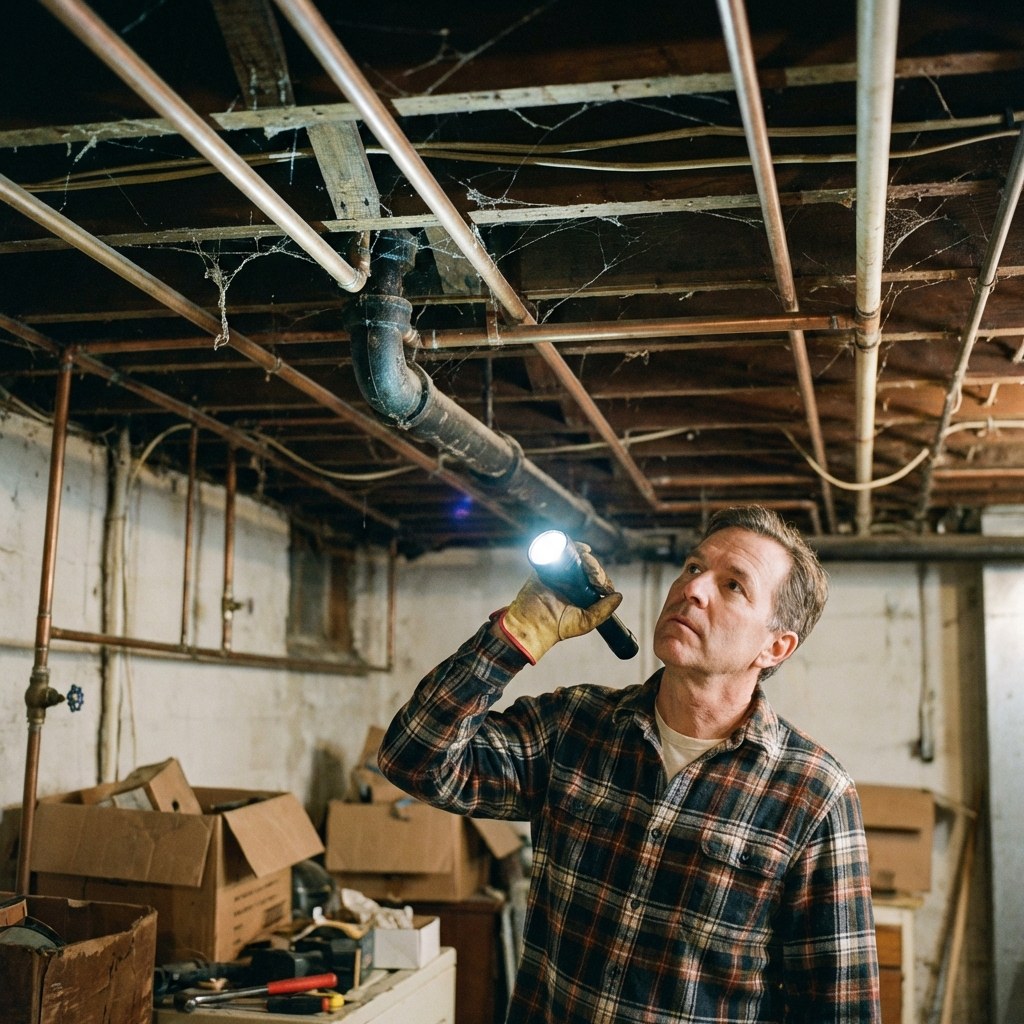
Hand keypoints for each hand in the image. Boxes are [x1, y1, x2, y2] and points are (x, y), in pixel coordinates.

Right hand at [495, 544, 622, 663]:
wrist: (532, 624)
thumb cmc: (557, 627)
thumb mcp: (586, 621)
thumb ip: (603, 610)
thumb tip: (619, 596)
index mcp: (582, 595)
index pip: (597, 580)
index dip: (601, 578)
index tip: (600, 583)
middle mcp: (572, 583)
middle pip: (588, 567)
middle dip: (594, 566)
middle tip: (592, 570)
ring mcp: (560, 575)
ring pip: (577, 559)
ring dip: (585, 556)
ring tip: (586, 559)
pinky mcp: (546, 568)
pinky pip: (559, 553)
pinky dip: (571, 547)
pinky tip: (579, 549)